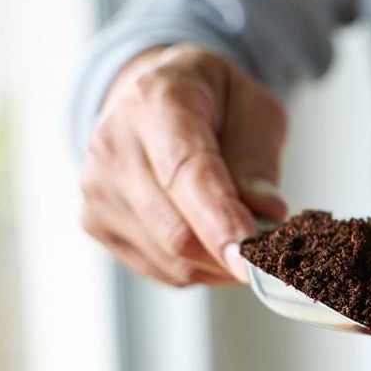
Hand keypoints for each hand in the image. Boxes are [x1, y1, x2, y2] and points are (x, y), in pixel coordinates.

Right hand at [79, 44, 287, 285]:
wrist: (156, 99)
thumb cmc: (214, 103)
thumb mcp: (255, 110)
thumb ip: (259, 160)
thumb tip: (267, 213)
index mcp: (156, 101)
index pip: (187, 174)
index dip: (221, 222)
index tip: (253, 259)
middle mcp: (114, 144)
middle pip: (175, 228)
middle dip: (231, 255)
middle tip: (273, 255)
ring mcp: (99, 187)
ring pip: (171, 259)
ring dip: (221, 265)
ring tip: (247, 239)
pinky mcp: (97, 223)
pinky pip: (161, 270)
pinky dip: (202, 270)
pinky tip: (218, 245)